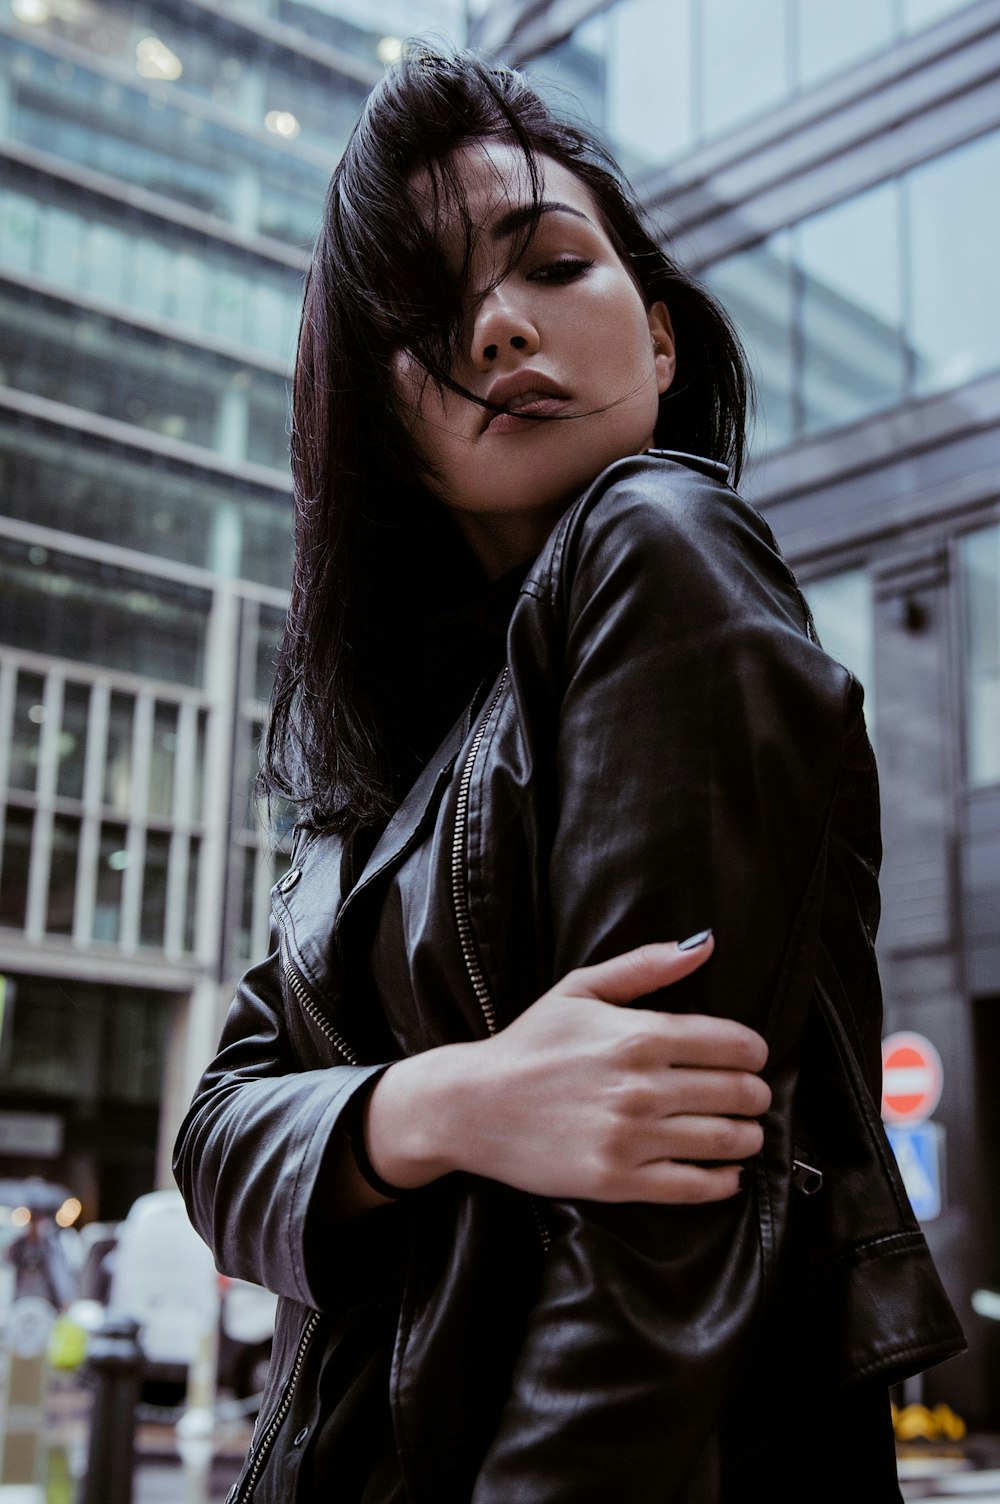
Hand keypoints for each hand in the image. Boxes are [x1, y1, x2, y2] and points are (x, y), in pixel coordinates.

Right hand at [364, 934, 770, 1204]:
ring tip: (745, 1132)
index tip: (752, 1056)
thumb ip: (645, 966)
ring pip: (726, 1140)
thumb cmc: (529, 1044)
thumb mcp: (580, 989)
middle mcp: (641, 1086)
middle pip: (739, 1093)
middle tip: (753, 1096)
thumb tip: (704, 944)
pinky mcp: (618, 1180)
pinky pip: (694, 1186)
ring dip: (749, 1136)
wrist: (472, 1106)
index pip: (733, 1044)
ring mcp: (631, 1137)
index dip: (754, 1051)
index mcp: (638, 1035)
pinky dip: (724, 1180)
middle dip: (756, 1094)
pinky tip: (728, 1172)